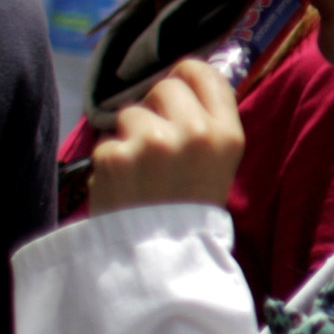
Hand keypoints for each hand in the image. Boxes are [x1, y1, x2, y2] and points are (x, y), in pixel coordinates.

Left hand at [87, 59, 244, 213]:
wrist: (162, 260)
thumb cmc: (191, 209)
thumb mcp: (220, 164)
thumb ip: (208, 122)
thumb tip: (185, 76)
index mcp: (227, 134)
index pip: (201, 72)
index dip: (184, 79)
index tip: (177, 96)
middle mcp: (194, 132)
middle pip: (164, 87)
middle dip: (156, 109)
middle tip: (157, 143)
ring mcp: (153, 142)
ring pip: (130, 113)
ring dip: (130, 136)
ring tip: (140, 172)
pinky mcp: (116, 156)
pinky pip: (107, 141)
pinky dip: (110, 162)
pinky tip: (123, 186)